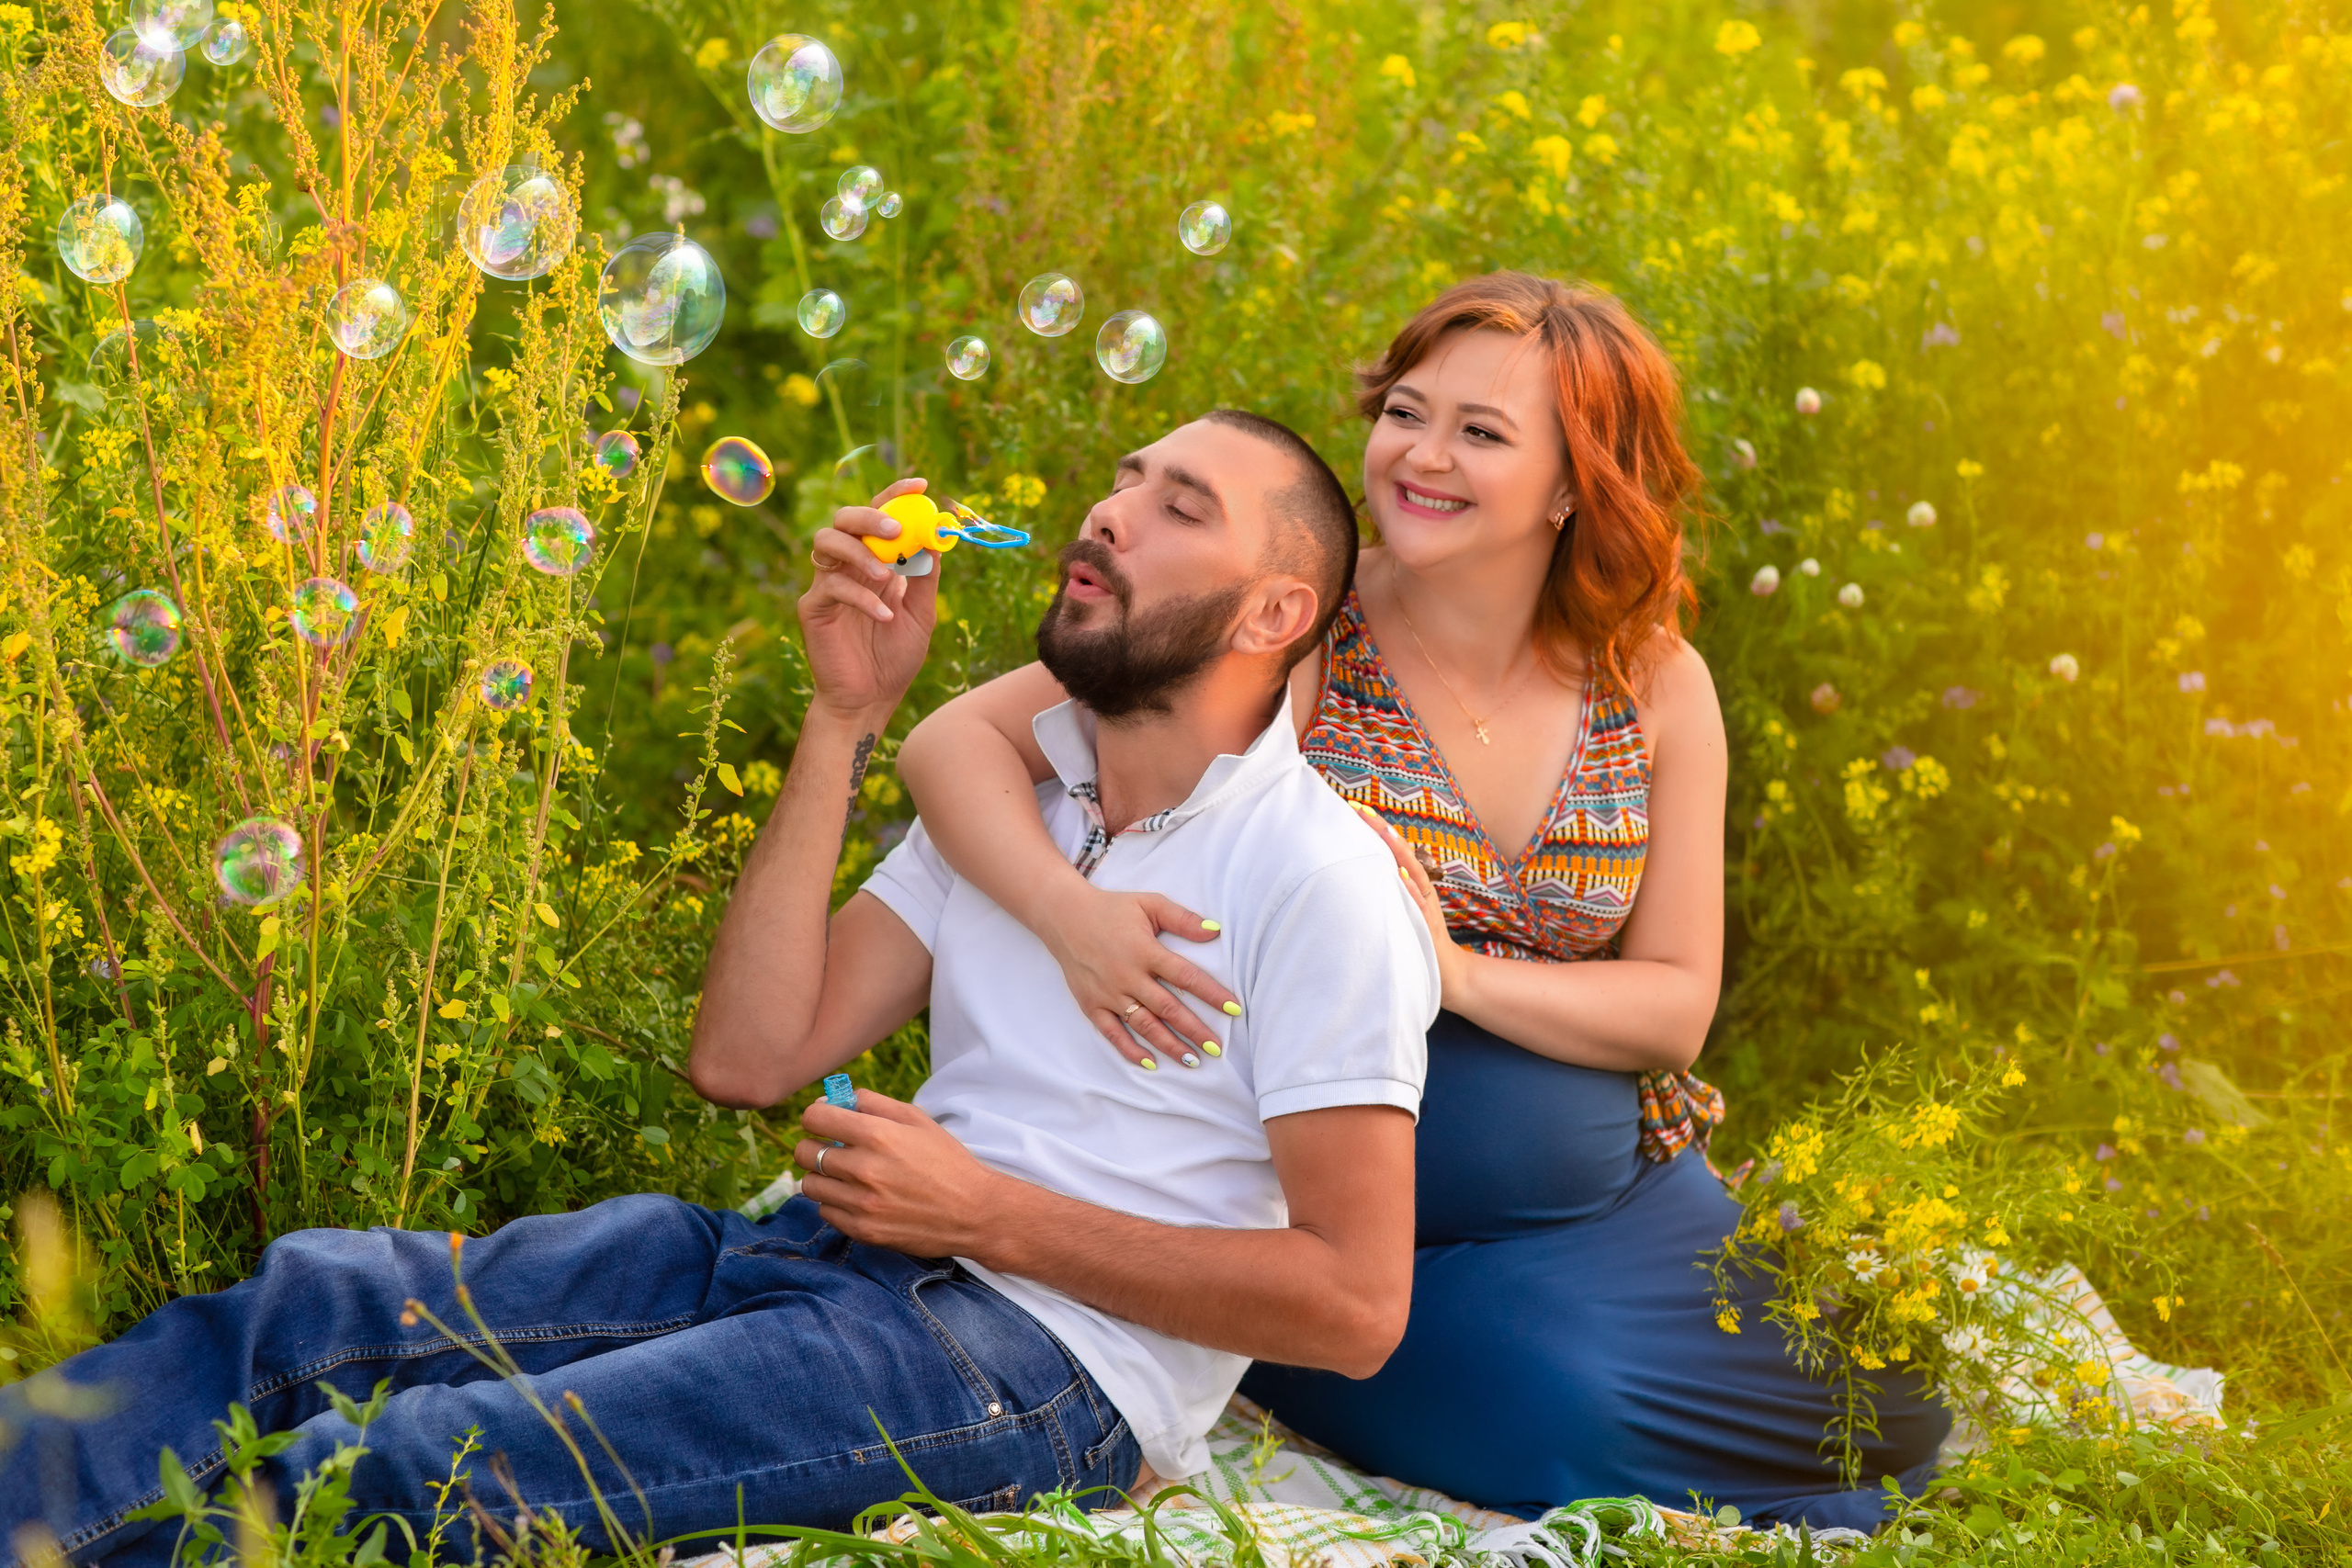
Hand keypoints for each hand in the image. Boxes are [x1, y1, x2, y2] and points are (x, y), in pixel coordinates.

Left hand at [796, 1088, 1008, 1257]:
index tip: (824, 1120)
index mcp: (877, 1135)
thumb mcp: (917, 1120)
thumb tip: (836, 1099)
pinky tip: (857, 1197)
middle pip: (805, 1152)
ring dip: (822, 1176)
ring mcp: (861, 1203)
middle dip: (813, 1145)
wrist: (973, 1212)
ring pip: (810, 1184)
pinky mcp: (862, 1230)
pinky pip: (825, 1212)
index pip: (814, 1118)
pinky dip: (835, 1203)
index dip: (815, 1116)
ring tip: (844, 1175)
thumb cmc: (946, 1161)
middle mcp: (863, 1169)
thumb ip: (874, 1103)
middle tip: (831, 1148)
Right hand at [799, 478, 938, 720]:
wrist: (871, 700)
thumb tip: (938, 536)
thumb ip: (926, 577)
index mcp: (875, 562)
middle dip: (870, 516)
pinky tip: (884, 617)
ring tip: (888, 577)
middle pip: (846, 519)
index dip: (896, 495)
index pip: (879, 516)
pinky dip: (861, 597)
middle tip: (896, 528)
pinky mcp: (813, 608)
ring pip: (827, 542)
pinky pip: (832, 587)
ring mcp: (826, 584)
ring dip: (860, 552)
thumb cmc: (894, 658)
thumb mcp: (922, 614)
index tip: (921, 484)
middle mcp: (847, 566)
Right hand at [1035, 885, 1238, 1069]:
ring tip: (1193, 1060)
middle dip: (1195, 1030)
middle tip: (1216, 1048)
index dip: (1212, 994)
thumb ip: (1182, 919)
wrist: (1064, 916)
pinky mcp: (1091, 1005)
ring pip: (1144, 1025)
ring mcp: (1108, 994)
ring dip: (1170, 1045)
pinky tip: (1151, 1063)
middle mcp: (1128, 976)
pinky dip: (1131, 1050)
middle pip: (1168, 1008)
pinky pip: (1113, 1033)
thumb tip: (1215, 931)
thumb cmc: (1112, 909)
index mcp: (1145, 951)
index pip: (1186, 977)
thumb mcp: (1149, 904)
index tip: (1234, 1009)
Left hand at [1349, 803, 1468, 1001]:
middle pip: (1403, 854)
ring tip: (1383, 832)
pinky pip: (1418, 905)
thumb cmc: (1418, 938)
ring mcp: (1424, 907)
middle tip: (1361, 810)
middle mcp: (1420, 890)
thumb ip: (1393, 890)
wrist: (1448, 974)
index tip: (1356, 809)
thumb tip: (1370, 872)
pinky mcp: (1426, 926)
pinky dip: (1410, 890)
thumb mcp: (1405, 909)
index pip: (1394, 851)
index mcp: (1413, 884)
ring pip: (1412, 874)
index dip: (1378, 830)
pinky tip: (1399, 877)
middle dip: (1383, 832)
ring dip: (1398, 853)